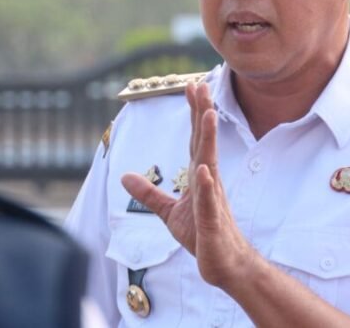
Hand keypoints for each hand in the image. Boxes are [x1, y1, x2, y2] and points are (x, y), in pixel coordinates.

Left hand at [121, 82, 255, 288]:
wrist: (224, 265)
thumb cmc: (203, 236)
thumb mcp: (169, 212)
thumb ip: (149, 193)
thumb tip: (125, 176)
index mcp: (200, 177)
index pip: (195, 139)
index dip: (193, 113)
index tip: (193, 86)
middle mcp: (208, 181)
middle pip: (204, 142)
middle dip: (202, 113)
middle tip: (201, 84)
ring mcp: (212, 200)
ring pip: (210, 163)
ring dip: (209, 139)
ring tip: (208, 114)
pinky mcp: (212, 221)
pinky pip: (208, 201)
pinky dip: (206, 184)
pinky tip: (204, 169)